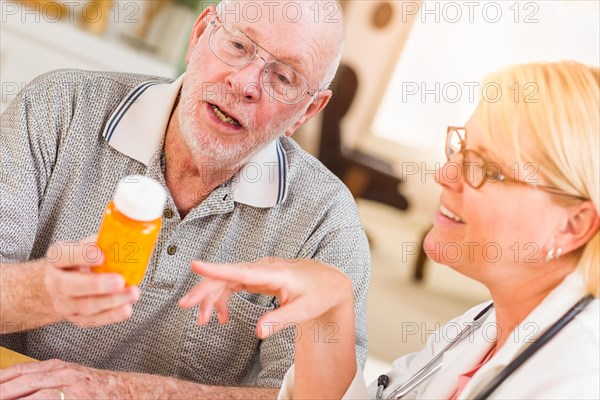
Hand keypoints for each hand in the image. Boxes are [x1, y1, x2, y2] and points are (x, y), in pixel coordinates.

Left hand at [0, 360, 130, 398]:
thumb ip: (49, 380)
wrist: (131, 392)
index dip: (4, 377)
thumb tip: (21, 388)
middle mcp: (65, 376)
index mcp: (60, 368)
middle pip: (25, 382)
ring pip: (37, 395)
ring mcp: (72, 390)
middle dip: (4, 391)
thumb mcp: (73, 377)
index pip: (22, 370)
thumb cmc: (101, 389)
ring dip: (16, 397)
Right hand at [43, 236, 139, 326]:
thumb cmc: (78, 262)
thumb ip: (101, 242)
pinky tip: (126, 308)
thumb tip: (126, 237)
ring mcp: (64, 302)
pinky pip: (93, 320)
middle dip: (97, 284)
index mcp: (57, 258)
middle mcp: (55, 282)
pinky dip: (112, 315)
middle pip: (70, 286)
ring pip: (84, 305)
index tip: (102, 255)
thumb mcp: (84, 246)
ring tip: (131, 293)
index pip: (63, 255)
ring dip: (111, 301)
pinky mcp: (76, 318)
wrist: (60, 285)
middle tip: (119, 280)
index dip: (83, 255)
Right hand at [178, 258, 353, 337]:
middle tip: (185, 306)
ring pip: (226, 281)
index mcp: (274, 273)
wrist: (329, 281)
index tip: (195, 265)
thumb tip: (258, 333)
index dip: (217, 269)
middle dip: (204, 290)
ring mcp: (258, 271)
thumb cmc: (319, 292)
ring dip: (211, 299)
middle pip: (227, 276)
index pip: (241, 271)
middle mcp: (263, 268)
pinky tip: (221, 317)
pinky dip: (223, 300)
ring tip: (203, 321)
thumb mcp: (305, 310)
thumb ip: (282, 320)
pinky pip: (232, 285)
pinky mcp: (257, 277)